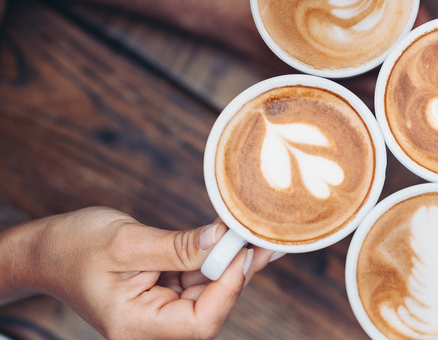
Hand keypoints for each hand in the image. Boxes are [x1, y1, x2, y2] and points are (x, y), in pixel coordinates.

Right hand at [9, 207, 274, 339]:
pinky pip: (198, 281)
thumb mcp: (128, 241)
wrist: (47, 250)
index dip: (229, 288)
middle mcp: (150, 327)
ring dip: (232, 265)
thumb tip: (223, 239)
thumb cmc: (74, 246)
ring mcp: (158, 313)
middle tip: (263, 239)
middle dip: (237, 273)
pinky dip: (217, 260)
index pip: (199, 322)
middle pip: (210, 309)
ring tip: (256, 236)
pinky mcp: (163, 295)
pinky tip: (237, 241)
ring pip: (209, 294)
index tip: (244, 252)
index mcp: (135, 325)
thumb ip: (178, 246)